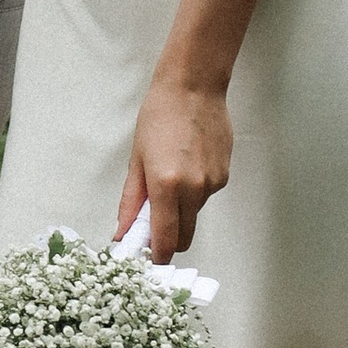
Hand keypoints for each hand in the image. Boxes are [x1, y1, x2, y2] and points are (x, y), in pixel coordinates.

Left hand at [114, 68, 232, 261]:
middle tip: (152, 222)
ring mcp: (213, 184)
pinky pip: (206, 196)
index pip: (165, 240)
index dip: (156, 255)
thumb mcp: (136, 160)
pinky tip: (187, 164)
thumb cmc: (159, 117)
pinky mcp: (224, 176)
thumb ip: (131, 202)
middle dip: (168, 238)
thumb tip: (122, 232)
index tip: (147, 258)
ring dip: (181, 210)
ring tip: (170, 174)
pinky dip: (194, 191)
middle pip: (184, 237)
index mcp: (167, 186)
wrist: (193, 88)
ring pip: (194, 215)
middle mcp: (194, 190)